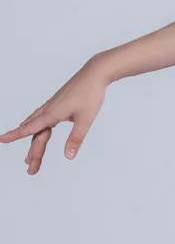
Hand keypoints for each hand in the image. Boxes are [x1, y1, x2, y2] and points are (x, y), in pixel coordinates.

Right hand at [0, 58, 111, 174]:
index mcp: (52, 114)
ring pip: (38, 128)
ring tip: (31, 159)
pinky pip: (42, 119)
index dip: (15, 136)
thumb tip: (69, 156)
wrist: (95, 73)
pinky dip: (38, 129)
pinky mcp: (57, 104)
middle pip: (36, 135)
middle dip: (33, 153)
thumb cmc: (91, 94)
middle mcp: (48, 110)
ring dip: (35, 143)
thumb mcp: (86, 119)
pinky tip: (38, 132)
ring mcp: (52, 106)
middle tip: (31, 170)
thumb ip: (76, 138)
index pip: (30, 129)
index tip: (0, 140)